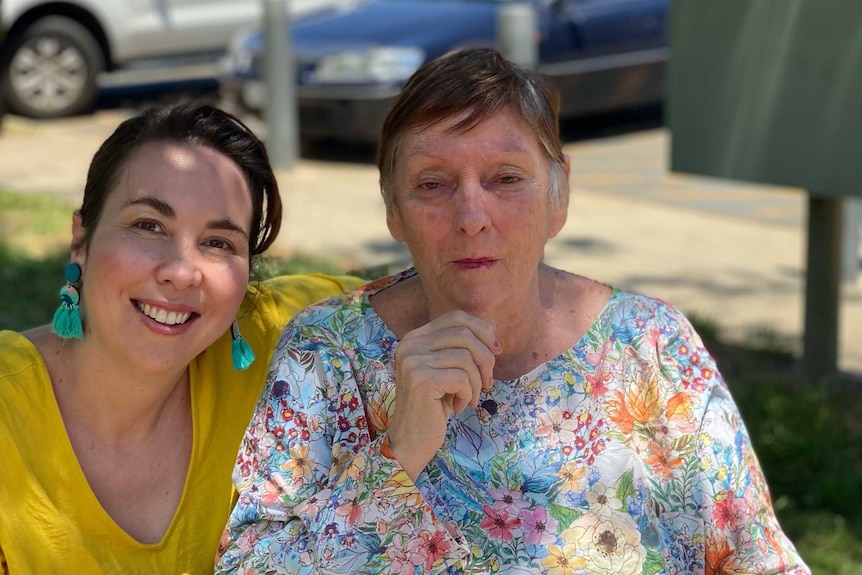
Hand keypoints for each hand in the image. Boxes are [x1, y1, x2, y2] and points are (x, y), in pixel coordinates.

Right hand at [387, 310, 499, 480]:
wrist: (411, 440)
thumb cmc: (434, 405)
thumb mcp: (450, 370)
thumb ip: (463, 347)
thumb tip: (492, 325)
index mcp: (416, 337)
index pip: (456, 317)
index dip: (482, 331)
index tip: (495, 351)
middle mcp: (410, 344)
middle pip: (465, 334)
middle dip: (485, 359)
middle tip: (487, 383)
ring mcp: (413, 360)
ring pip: (466, 357)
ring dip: (477, 381)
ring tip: (470, 398)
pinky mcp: (421, 379)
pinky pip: (462, 378)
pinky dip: (468, 393)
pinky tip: (458, 406)